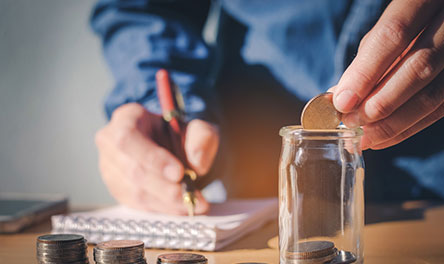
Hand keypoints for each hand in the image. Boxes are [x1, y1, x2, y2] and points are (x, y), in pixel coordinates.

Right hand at [95, 103, 218, 214]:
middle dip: (165, 187)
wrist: (176, 149)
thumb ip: (202, 138)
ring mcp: (110, 168)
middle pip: (132, 170)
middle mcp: (111, 141)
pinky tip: (181, 207)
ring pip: (135, 191)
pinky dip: (162, 208)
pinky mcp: (117, 189)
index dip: (151, 158)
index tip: (178, 173)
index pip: (128, 138)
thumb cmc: (183, 135)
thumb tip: (197, 161)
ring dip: (166, 202)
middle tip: (191, 195)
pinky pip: (137, 204)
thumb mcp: (199, 128)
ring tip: (193, 203)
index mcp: (128, 117)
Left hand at [332, 0, 443, 149]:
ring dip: (394, 123)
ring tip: (364, 137)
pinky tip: (385, 136)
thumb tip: (339, 96)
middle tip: (351, 124)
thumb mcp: (389, 27)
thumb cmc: (411, 23)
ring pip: (434, 95)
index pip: (394, 35)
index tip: (342, 102)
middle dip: (380, 103)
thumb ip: (368, 56)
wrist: (443, 21)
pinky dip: (410, 126)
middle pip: (418, 68)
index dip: (366, 72)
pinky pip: (440, 108)